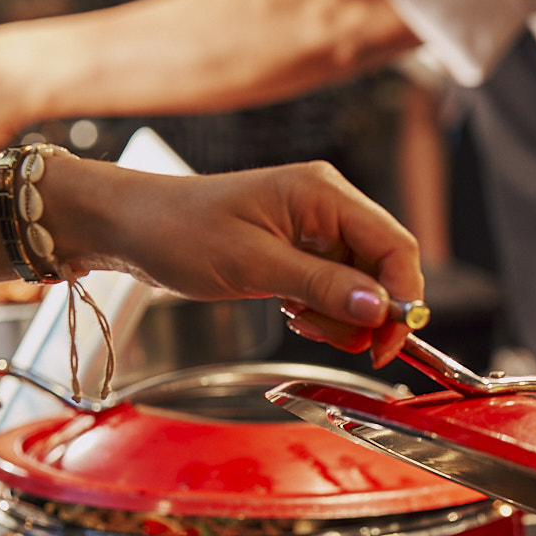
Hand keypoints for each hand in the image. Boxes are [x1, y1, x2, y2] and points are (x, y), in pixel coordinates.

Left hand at [83, 161, 424, 366]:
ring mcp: (315, 230)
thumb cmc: (179, 230)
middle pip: (383, 269)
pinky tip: (290, 311)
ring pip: (360, 286)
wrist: (133, 228)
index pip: (395, 246)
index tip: (388, 341)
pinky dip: (320, 311)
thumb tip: (380, 307)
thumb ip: (322, 286)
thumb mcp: (253, 265)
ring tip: (295, 317)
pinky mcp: (300, 251)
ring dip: (338, 317)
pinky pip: (333, 289)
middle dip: (366, 312)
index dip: (403, 297)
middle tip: (338, 339)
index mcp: (323, 194)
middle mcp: (327, 207)